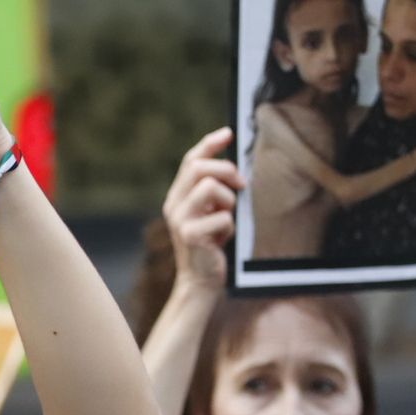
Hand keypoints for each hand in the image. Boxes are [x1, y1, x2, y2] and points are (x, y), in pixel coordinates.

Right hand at [162, 128, 240, 294]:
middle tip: (241, 185)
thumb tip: (235, 168)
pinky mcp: (190, 235)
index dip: (210, 144)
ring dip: (229, 202)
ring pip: (211, 188)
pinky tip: (222, 240)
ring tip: (227, 219)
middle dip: (227, 170)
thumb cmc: (210, 246)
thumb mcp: (210, 213)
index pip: (191, 161)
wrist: (200, 281)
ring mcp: (179, 220)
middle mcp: (174, 205)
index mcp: (178, 197)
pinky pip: (222, 217)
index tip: (228, 134)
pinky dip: (229, 228)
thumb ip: (214, 192)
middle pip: (200, 167)